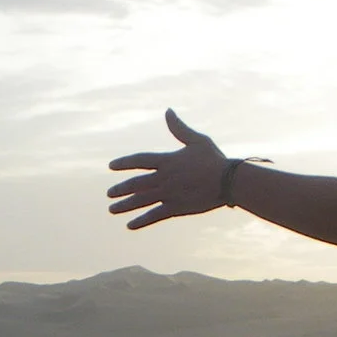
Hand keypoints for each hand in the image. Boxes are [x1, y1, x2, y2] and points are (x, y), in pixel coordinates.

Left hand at [106, 110, 230, 229]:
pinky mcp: (176, 208)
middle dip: (121, 189)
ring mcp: (169, 194)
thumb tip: (168, 111)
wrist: (228, 180)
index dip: (124, 163)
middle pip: (136, 183)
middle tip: (109, 194)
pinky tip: (129, 225)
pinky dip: (141, 221)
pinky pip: (155, 215)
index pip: (139, 160)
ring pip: (141, 200)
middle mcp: (164, 178)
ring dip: (125, 205)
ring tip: (112, 209)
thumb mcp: (197, 140)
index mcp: (167, 161)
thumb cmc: (215, 159)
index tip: (111, 166)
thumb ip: (179, 128)